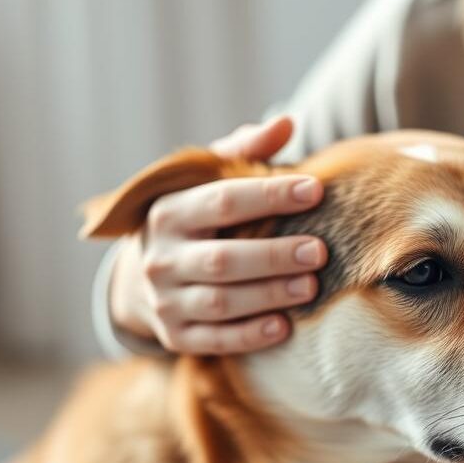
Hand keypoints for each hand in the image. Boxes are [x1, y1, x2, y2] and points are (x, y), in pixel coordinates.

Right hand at [109, 116, 326, 353]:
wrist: (143, 276)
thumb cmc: (196, 219)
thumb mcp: (208, 180)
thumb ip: (246, 151)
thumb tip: (287, 122)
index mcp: (169, 211)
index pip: (223, 200)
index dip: (270, 195)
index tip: (315, 190)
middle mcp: (161, 256)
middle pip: (222, 259)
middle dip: (274, 255)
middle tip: (320, 251)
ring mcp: (165, 300)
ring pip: (221, 302)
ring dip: (269, 295)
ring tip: (311, 287)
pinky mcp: (175, 335)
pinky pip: (215, 340)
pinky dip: (250, 335)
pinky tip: (285, 327)